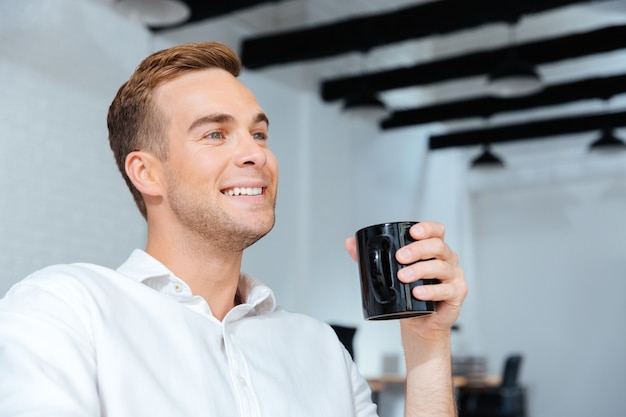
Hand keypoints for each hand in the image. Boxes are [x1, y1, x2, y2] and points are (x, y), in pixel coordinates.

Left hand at [344, 221, 466, 340]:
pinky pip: (446, 289)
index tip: (411, 232)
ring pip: (441, 267)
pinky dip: (431, 290)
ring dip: (421, 270)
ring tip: (404, 277)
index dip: (426, 228)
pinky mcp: (456, 293)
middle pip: (438, 247)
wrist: (420, 322)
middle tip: (400, 257)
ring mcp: (453, 276)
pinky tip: (418, 292)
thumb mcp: (388, 272)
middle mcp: (446, 259)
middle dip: (417, 250)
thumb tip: (350, 243)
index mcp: (433, 250)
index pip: (436, 231)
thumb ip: (369, 257)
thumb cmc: (409, 295)